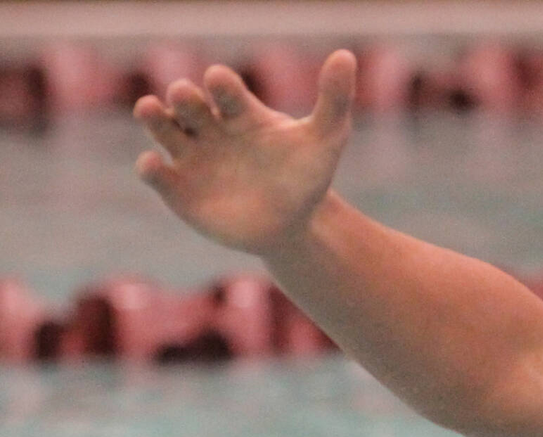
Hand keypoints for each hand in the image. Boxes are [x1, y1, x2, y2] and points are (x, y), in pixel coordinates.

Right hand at [134, 49, 355, 256]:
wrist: (295, 226)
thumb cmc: (307, 176)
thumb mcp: (327, 139)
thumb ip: (334, 99)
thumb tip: (346, 56)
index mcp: (239, 111)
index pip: (224, 89)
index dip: (220, 84)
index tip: (220, 82)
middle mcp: (209, 128)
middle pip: (187, 103)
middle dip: (183, 96)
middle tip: (184, 96)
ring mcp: (190, 156)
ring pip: (163, 127)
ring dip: (153, 116)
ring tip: (149, 108)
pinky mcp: (179, 189)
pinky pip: (157, 174)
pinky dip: (150, 168)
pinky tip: (152, 165)